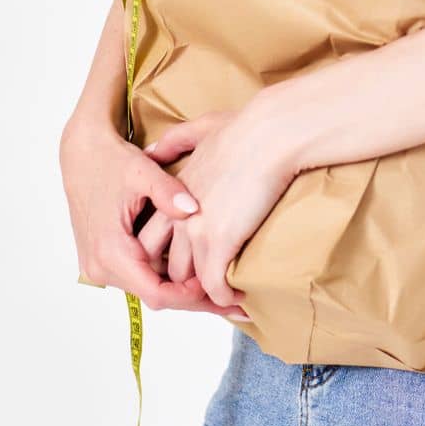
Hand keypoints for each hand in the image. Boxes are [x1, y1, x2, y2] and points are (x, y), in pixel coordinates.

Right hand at [59, 116, 247, 317]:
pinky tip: (194, 274)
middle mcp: (101, 267)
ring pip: (149, 288)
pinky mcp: (104, 259)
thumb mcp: (141, 172)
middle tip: (234, 305)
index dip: (192, 296)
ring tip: (220, 291)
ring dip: (182, 290)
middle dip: (195, 299)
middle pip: (156, 297)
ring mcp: (100, 266)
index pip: (157, 293)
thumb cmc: (109, 160)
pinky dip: (167, 277)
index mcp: (111, 251)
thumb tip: (194, 210)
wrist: (80, 154)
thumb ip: (167, 193)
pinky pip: (140, 276)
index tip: (221, 287)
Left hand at [141, 98, 299, 308]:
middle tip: (206, 287)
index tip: (191, 261)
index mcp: (171, 193)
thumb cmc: (248, 129)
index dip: (169, 254)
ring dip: (205, 292)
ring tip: (224, 296)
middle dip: (183, 279)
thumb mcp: (202, 128)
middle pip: (165, 263)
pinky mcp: (220, 241)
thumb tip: (155, 150)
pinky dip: (225, 298)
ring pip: (188, 279)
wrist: (271, 135)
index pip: (153, 237)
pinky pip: (214, 286)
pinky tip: (239, 297)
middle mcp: (176, 215)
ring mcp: (196, 230)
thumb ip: (176, 141)